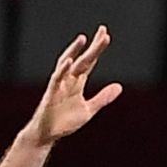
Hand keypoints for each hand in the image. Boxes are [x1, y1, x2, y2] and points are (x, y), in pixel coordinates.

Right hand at [27, 28, 122, 145]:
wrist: (47, 134)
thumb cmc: (65, 121)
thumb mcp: (89, 110)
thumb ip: (103, 97)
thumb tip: (119, 86)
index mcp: (77, 83)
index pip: (89, 62)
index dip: (97, 49)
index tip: (105, 35)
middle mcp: (68, 80)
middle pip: (83, 60)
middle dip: (93, 46)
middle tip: (103, 32)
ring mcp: (59, 85)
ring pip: (67, 64)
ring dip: (74, 51)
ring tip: (83, 39)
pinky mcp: (51, 93)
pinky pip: (56, 78)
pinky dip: (63, 69)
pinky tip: (70, 61)